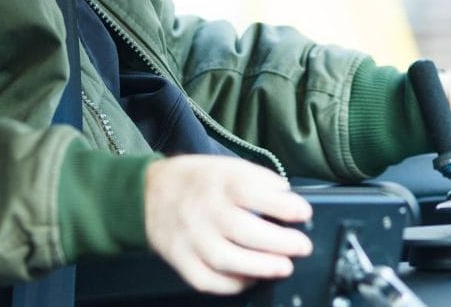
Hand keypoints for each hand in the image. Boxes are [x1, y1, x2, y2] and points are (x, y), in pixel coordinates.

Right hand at [140, 155, 312, 294]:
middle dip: (280, 242)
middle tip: (302, 246)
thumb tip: (288, 197)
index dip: (283, 205)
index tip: (303, 213)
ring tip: (284, 267)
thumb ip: (257, 179)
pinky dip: (232, 285)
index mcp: (217, 181)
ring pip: (227, 259)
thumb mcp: (226, 165)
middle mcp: (203, 210)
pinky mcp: (180, 259)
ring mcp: (190, 237)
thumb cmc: (195, 180)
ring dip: (261, 266)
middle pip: (244, 230)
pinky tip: (251, 279)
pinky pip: (207, 280)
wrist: (147, 194)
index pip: (252, 192)